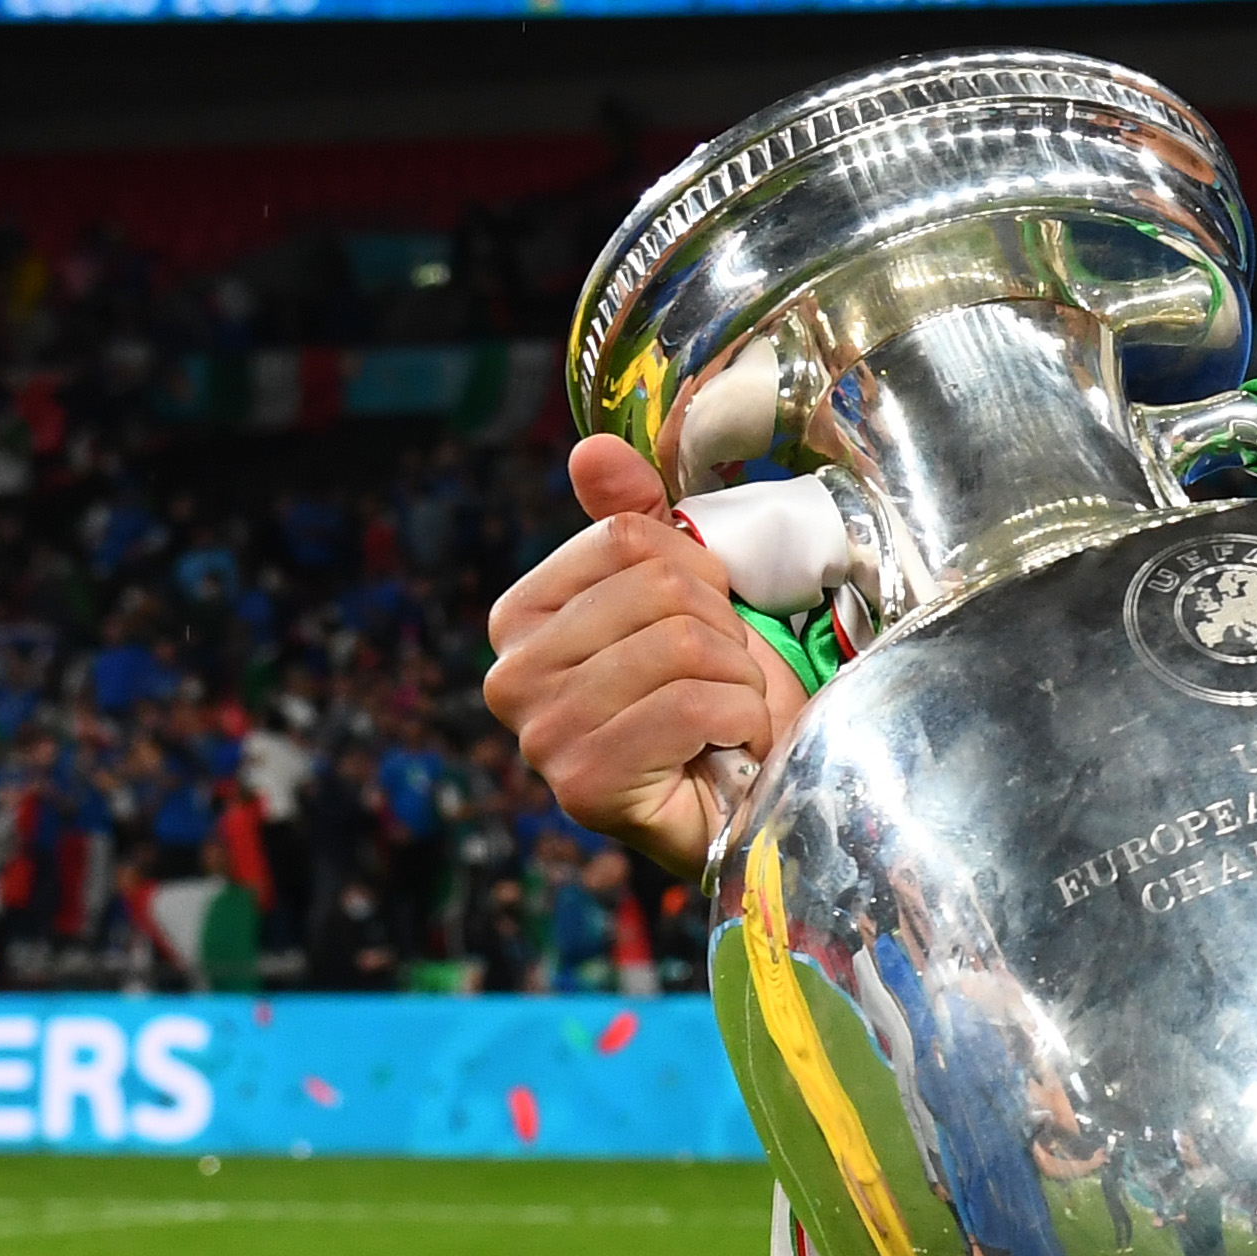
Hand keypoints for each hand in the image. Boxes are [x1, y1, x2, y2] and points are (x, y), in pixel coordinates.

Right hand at [483, 433, 802, 879]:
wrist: (745, 807)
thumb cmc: (712, 702)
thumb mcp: (681, 599)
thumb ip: (637, 524)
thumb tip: (592, 448)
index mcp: (520, 618)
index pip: (625, 538)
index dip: (698, 572)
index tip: (709, 621)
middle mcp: (511, 676)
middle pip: (658, 591)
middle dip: (726, 634)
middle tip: (726, 680)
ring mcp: (542, 734)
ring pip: (683, 647)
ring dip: (740, 682)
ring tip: (729, 716)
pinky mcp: (585, 785)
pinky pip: (693, 706)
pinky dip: (742, 722)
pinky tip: (729, 749)